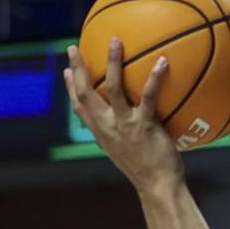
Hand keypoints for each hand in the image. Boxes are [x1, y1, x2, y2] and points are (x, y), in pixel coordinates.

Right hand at [63, 41, 181, 193]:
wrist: (158, 187)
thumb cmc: (148, 171)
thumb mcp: (128, 153)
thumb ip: (124, 136)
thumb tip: (131, 125)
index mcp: (102, 133)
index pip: (80, 107)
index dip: (70, 88)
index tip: (66, 71)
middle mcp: (108, 127)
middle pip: (85, 92)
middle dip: (77, 68)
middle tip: (73, 47)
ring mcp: (124, 125)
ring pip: (112, 88)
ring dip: (112, 62)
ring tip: (115, 41)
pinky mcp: (143, 126)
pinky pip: (149, 96)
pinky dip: (155, 77)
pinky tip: (163, 61)